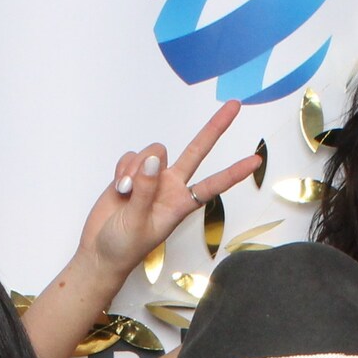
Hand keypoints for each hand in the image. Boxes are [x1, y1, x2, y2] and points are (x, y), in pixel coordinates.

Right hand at [68, 100, 264, 288]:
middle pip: (197, 151)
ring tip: (127, 192)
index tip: (256, 161)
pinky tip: (119, 188)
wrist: (100, 252)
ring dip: (136, 168)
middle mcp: (171, 187)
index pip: (214, 185)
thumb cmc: (124, 246)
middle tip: (234, 105)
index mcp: (180, 204)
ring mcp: (152, 178)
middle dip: (215, 128)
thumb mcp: (138, 222)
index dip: (234, 172)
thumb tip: (153, 160)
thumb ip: (147, 190)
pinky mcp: (132, 173)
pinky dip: (122, 169)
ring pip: (154, 152)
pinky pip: (131, 156)